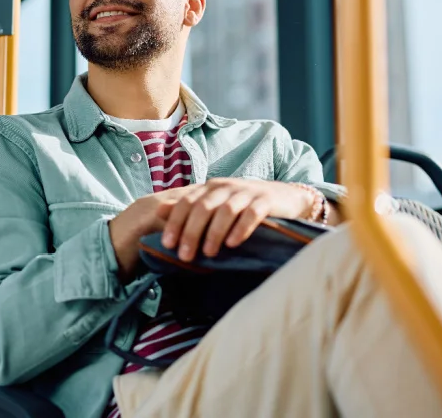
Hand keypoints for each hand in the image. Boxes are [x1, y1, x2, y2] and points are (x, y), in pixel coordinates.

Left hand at [108, 180, 314, 279]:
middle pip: (203, 208)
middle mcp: (225, 186)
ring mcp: (246, 192)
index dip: (175, 223)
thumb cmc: (243, 204)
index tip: (167, 244)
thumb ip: (188, 207)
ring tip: (208, 253)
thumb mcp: (214, 204)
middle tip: (185, 256)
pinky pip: (252, 214)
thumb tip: (158, 210)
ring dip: (214, 233)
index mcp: (210, 187)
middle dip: (191, 232)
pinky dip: (241, 229)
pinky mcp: (265, 201)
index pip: (186, 203)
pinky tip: (233, 244)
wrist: (284, 197)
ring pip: (225, 211)